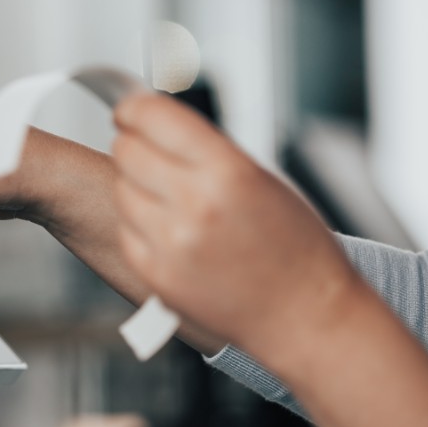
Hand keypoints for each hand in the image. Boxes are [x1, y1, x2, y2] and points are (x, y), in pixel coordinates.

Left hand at [109, 92, 365, 359]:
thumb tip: (156, 124)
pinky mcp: (156, 274)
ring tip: (169, 197)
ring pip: (121, 188)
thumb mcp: (262, 179)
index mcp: (227, 171)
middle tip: (147, 150)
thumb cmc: (295, 248)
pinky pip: (126, 230)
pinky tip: (169, 229)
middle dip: (133, 144)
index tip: (129, 110)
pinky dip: (139, 224)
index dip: (133, 109)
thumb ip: (206, 151)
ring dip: (136, 185)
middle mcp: (195, 204)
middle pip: (127, 150)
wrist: (305, 317)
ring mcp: (171, 243)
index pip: (152, 116)